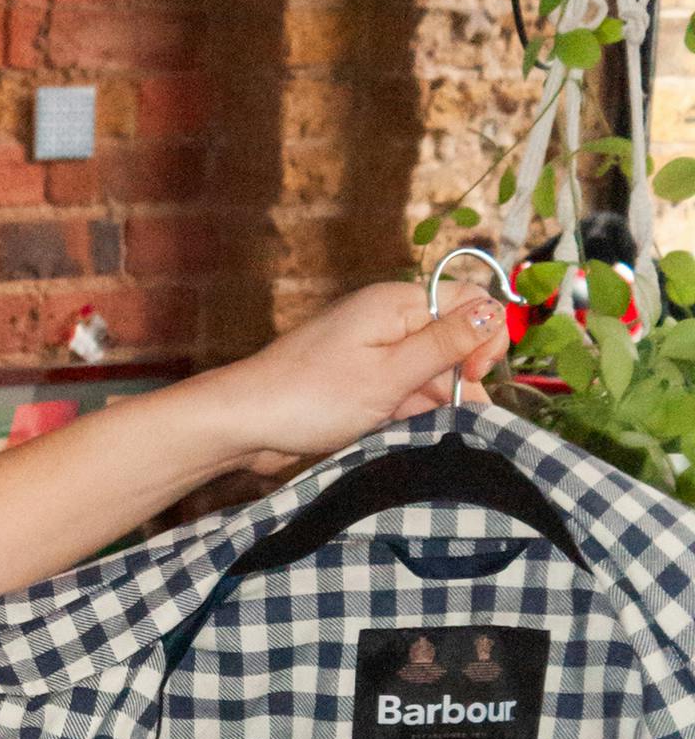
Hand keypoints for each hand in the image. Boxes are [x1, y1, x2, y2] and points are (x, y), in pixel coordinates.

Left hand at [197, 280, 511, 476]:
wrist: (243, 426)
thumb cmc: (309, 396)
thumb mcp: (390, 374)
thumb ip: (446, 345)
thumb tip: (496, 312)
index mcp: (397, 303)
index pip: (469, 302)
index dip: (485, 338)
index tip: (474, 378)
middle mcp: (386, 322)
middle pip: (451, 342)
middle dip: (458, 380)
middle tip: (454, 420)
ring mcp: (370, 355)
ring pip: (426, 375)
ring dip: (432, 404)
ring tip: (416, 431)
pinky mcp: (357, 385)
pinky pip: (399, 395)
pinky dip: (406, 415)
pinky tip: (401, 436)